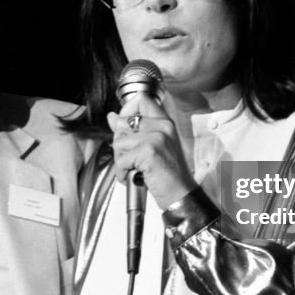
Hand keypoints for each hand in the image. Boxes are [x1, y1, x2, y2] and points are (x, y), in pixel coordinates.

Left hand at [107, 94, 196, 209]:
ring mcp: (156, 138)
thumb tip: (113, 118)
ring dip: (121, 160)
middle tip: (131, 158)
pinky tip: (134, 177)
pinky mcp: (148, 152)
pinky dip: (123, 173)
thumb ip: (134, 130)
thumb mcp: (155, 146)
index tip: (123, 125)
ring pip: (119, 143)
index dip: (126, 110)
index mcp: (165, 122)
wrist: (182, 195)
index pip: (141, 99)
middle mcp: (162, 126)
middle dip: (120, 143)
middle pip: (123, 122)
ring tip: (134, 169)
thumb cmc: (170, 175)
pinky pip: (121, 160)